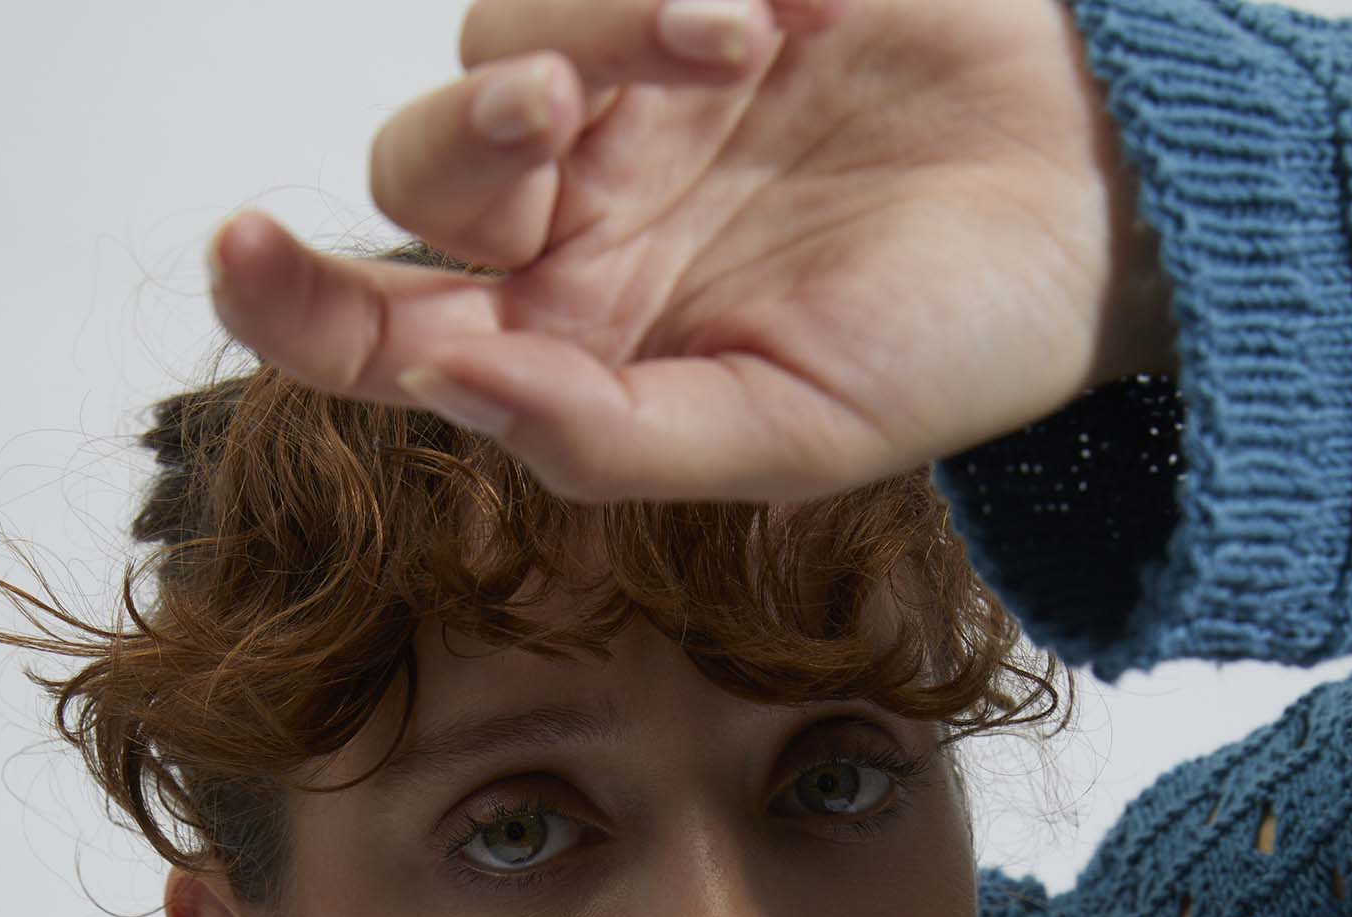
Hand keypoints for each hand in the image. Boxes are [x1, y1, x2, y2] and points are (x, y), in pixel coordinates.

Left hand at [206, 0, 1178, 504]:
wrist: (1111, 207)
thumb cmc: (958, 342)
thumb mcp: (793, 436)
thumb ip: (613, 439)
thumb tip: (455, 390)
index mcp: (591, 356)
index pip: (396, 337)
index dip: (295, 303)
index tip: (239, 250)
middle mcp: (592, 228)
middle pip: (420, 172)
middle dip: (459, 145)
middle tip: (558, 126)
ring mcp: (640, 99)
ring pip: (494, 34)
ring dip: (582, 23)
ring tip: (735, 44)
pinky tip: (780, 8)